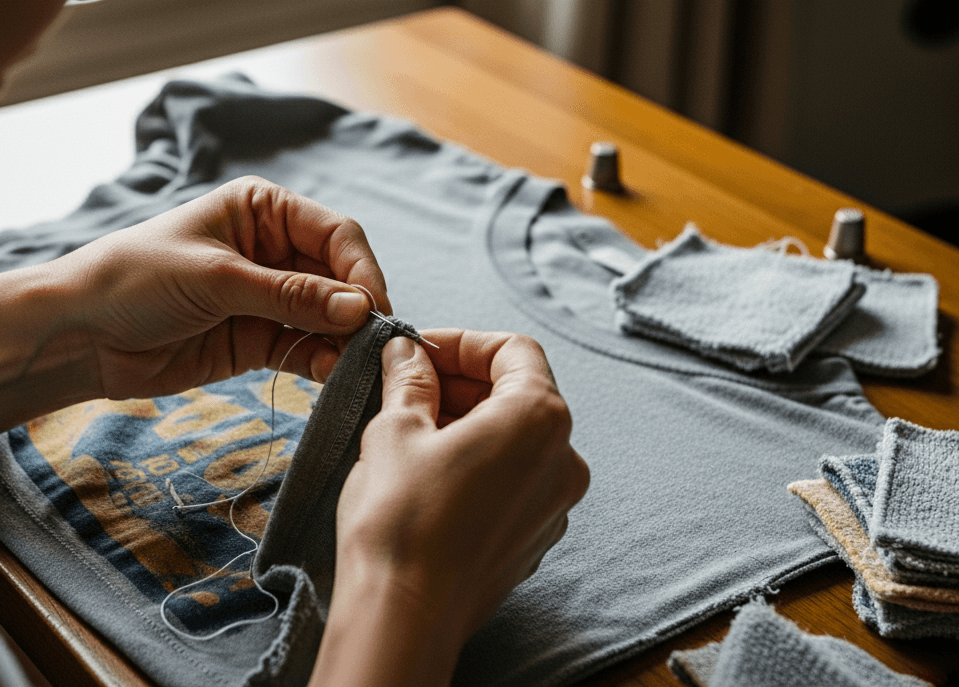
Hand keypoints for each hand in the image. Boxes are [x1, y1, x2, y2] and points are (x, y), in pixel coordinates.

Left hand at [63, 175, 390, 397]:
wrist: (79, 334)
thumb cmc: (135, 280)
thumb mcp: (216, 279)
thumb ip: (290, 295)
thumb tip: (359, 308)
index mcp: (262, 209)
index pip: (335, 233)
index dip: (360, 270)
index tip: (372, 309)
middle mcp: (272, 249)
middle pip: (339, 276)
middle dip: (356, 309)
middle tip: (371, 344)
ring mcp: (267, 298)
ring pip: (327, 317)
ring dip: (343, 340)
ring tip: (356, 366)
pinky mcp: (257, 341)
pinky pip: (304, 349)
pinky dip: (321, 362)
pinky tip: (331, 375)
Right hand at [311, 330, 589, 686]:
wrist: (406, 615)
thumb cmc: (402, 519)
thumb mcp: (395, 429)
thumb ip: (409, 380)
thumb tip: (407, 352)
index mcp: (539, 418)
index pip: (513, 350)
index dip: (461, 343)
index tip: (418, 352)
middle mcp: (563, 459)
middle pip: (519, 393)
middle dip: (461, 384)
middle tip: (405, 386)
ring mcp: (555, 504)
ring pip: (516, 440)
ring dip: (467, 423)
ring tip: (409, 430)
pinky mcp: (535, 538)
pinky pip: (514, 481)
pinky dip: (478, 463)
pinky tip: (427, 475)